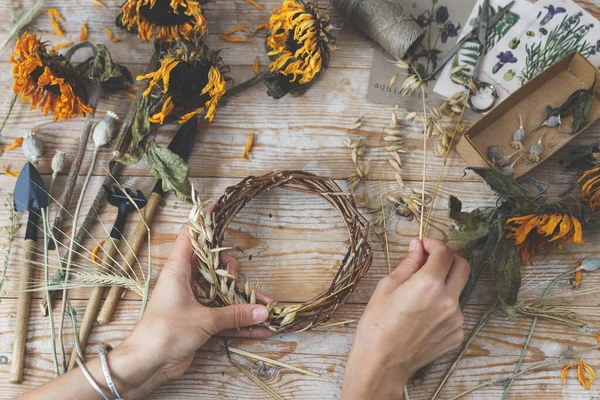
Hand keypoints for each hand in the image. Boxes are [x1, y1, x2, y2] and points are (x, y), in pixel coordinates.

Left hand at [111, 222, 272, 398]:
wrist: (146, 365)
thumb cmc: (164, 332)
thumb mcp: (203, 319)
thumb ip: (234, 314)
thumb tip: (263, 309)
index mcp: (179, 270)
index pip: (189, 236)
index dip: (203, 221)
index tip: (218, 206)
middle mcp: (186, 283)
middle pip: (214, 265)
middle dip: (233, 271)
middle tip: (238, 280)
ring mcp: (193, 303)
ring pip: (224, 294)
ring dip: (245, 302)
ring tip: (268, 308)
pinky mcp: (199, 322)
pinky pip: (225, 318)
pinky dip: (241, 324)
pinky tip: (261, 330)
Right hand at [341, 238, 469, 399]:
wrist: (381, 362)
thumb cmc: (377, 325)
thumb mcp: (387, 287)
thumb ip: (408, 264)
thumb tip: (417, 246)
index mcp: (429, 284)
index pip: (445, 253)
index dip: (435, 244)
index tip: (425, 245)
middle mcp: (448, 300)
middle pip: (462, 267)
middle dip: (448, 258)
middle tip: (431, 260)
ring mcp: (456, 319)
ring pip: (457, 290)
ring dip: (444, 284)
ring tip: (419, 295)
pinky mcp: (456, 334)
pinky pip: (454, 312)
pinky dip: (443, 306)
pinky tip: (423, 315)